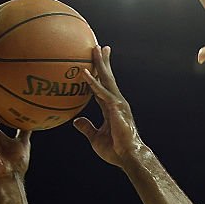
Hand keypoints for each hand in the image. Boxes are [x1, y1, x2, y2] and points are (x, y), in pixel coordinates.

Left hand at [73, 46, 144, 167]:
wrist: (128, 157)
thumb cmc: (115, 150)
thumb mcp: (95, 138)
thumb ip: (86, 127)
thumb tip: (76, 121)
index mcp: (110, 108)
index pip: (103, 86)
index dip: (99, 74)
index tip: (96, 63)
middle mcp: (116, 102)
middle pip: (108, 78)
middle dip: (103, 61)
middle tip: (98, 46)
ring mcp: (117, 104)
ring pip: (107, 80)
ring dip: (99, 64)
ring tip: (94, 49)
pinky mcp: (115, 109)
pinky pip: (101, 93)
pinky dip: (93, 83)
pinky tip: (85, 73)